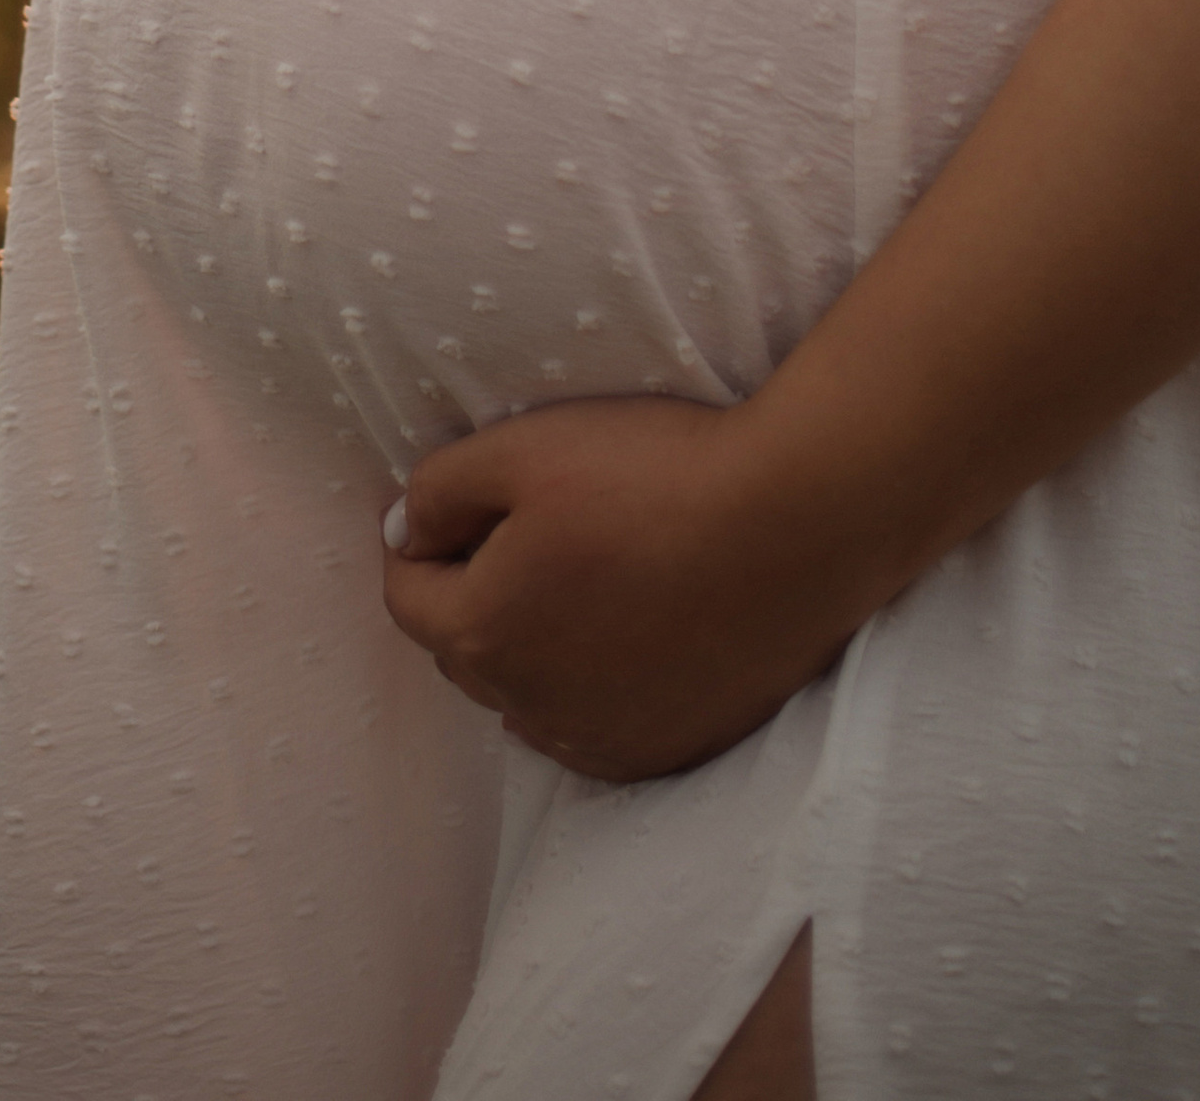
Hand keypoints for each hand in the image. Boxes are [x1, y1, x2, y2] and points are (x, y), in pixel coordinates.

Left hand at [380, 394, 864, 782]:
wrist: (796, 523)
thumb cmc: (653, 474)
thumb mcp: (521, 449)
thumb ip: (437, 491)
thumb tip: (403, 532)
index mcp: (483, 634)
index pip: (409, 595)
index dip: (423, 538)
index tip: (462, 499)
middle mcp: (531, 708)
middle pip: (469, 649)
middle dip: (477, 592)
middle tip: (530, 525)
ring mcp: (605, 739)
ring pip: (531, 695)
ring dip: (536, 645)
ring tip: (586, 575)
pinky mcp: (671, 749)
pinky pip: (599, 727)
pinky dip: (596, 686)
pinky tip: (631, 633)